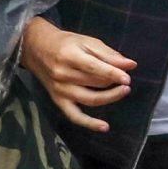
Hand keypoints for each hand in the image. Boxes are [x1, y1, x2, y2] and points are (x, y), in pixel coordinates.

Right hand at [22, 18, 134, 132]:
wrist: (36, 48)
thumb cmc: (65, 43)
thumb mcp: (87, 42)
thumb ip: (109, 54)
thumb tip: (131, 65)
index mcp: (69, 56)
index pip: (93, 68)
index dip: (112, 74)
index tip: (127, 78)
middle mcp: (62, 74)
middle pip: (94, 83)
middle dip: (114, 82)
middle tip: (126, 79)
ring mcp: (60, 90)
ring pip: (89, 99)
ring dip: (109, 97)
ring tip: (123, 91)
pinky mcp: (58, 100)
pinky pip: (74, 116)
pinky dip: (89, 123)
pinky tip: (104, 127)